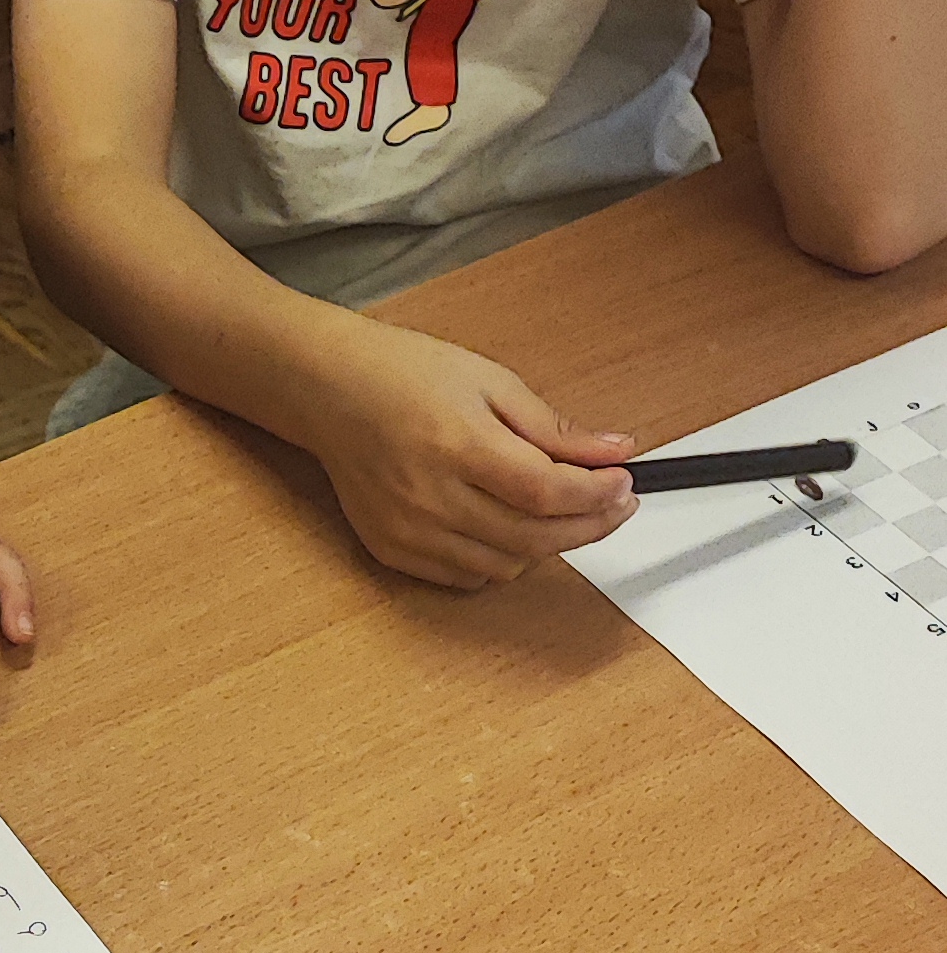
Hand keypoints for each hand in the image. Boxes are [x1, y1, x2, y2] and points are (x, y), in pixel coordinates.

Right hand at [307, 326, 635, 588]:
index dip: (597, 496)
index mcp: (458, 445)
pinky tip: (511, 528)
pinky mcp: (393, 550)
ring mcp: (409, 531)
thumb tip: (615, 452)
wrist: (330, 391)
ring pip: (506, 567)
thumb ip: (553, 428)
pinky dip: (502, 561)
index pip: (548, 492)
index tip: (622, 483)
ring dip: (547, 546)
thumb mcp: (490, 382)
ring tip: (562, 513)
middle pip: (534, 538)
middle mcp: (431, 497)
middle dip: (588, 526)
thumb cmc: (404, 375)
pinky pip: (467, 577)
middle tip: (613, 505)